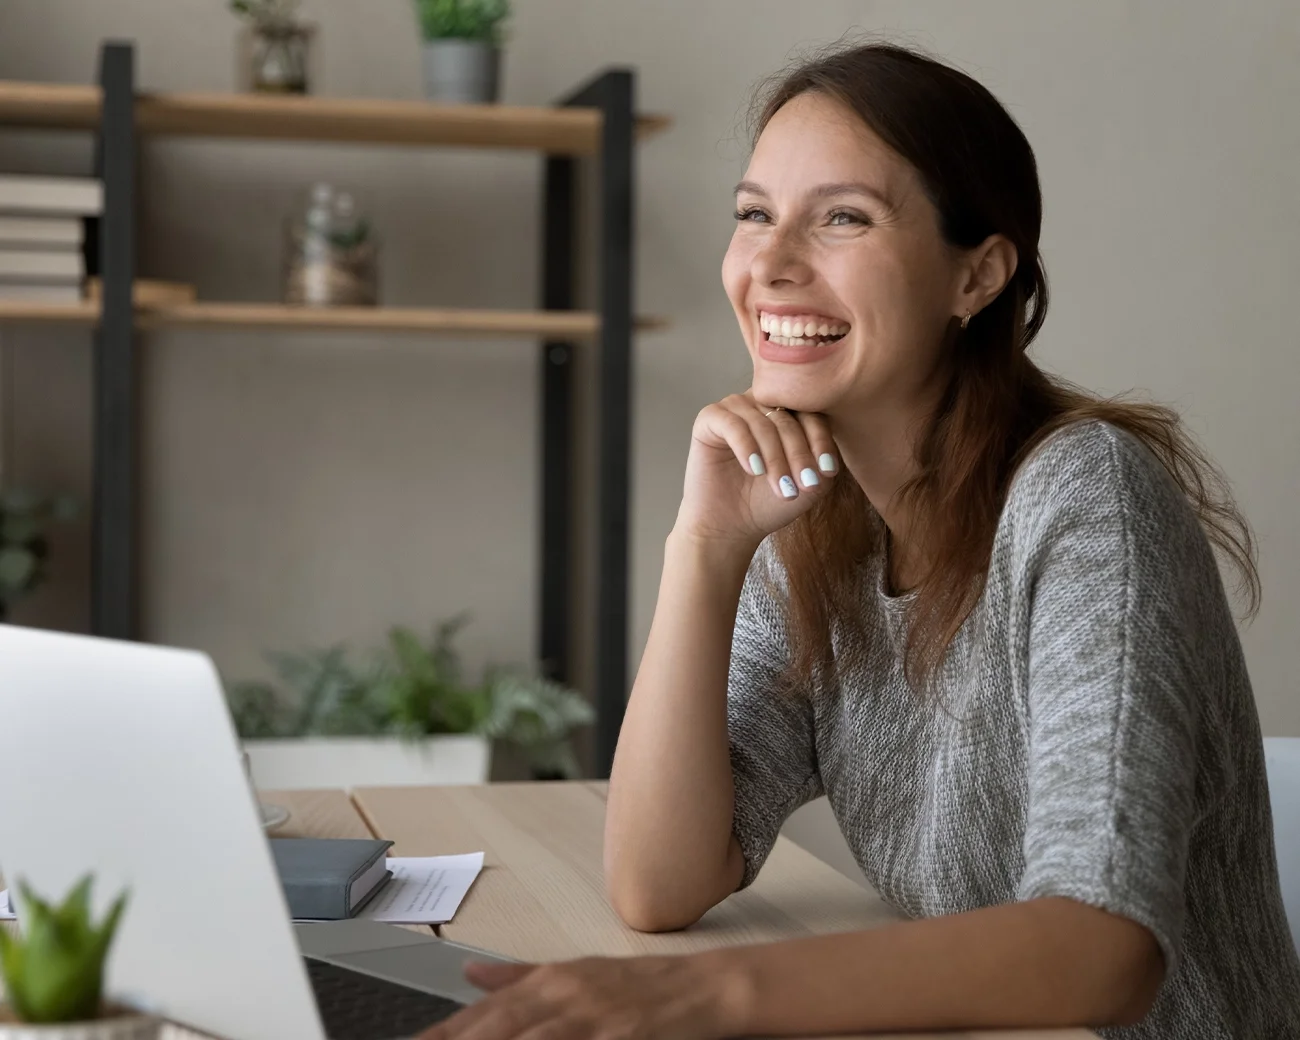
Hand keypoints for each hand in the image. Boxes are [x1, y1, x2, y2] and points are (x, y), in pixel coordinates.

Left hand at [419, 955, 737, 1039]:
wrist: (703, 987)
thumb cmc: (641, 985)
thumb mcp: (577, 973)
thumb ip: (520, 976)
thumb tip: (469, 971)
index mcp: (548, 980)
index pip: (482, 1013)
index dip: (442, 1032)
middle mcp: (562, 994)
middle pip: (494, 1026)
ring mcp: (588, 1015)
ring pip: (525, 1037)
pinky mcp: (617, 1034)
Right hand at [674, 392, 837, 549]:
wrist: (730, 526)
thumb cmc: (769, 502)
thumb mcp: (809, 485)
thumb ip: (823, 463)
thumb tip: (829, 450)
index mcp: (788, 411)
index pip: (811, 413)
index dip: (821, 441)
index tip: (827, 472)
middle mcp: (761, 403)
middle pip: (787, 418)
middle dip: (798, 454)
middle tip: (805, 485)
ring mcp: (735, 408)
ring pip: (762, 423)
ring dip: (775, 457)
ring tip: (782, 487)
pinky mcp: (709, 419)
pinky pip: (732, 425)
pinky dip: (746, 448)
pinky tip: (754, 471)